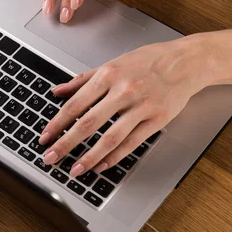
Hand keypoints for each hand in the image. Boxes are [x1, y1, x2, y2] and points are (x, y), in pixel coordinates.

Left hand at [38, 36, 207, 175]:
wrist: (187, 61)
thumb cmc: (149, 61)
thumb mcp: (113, 63)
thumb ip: (83, 79)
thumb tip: (58, 91)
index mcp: (108, 75)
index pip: (75, 104)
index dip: (57, 124)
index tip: (45, 137)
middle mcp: (123, 91)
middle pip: (88, 123)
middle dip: (66, 144)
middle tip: (51, 158)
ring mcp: (141, 107)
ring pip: (110, 138)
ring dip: (89, 157)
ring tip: (75, 170)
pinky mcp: (157, 120)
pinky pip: (132, 143)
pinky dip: (114, 157)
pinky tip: (101, 166)